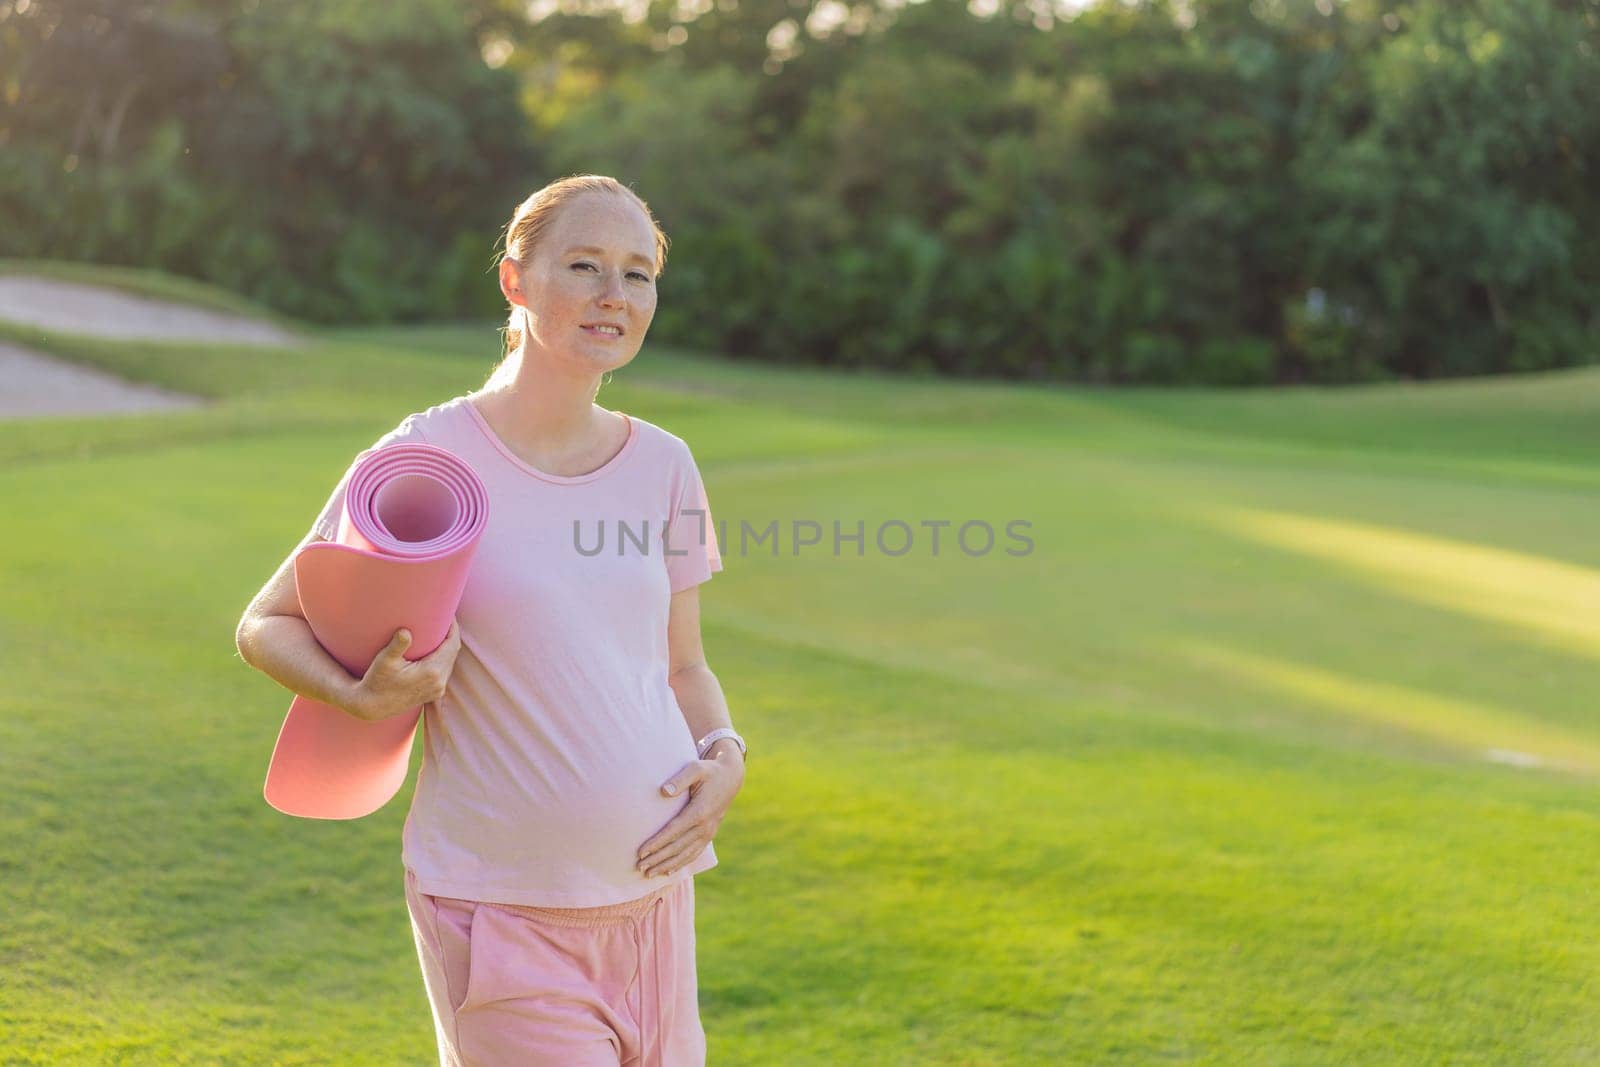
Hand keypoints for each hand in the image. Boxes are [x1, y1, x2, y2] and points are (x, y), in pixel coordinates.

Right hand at [348, 619, 461, 721]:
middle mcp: (439, 682)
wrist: (371, 706)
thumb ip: (397, 645)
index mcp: (432, 672)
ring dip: (447, 648)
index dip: (453, 628)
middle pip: (453, 652)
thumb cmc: (376, 681)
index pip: (451, 644)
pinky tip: (435, 650)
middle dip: (451, 635)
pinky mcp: (433, 693)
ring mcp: (438, 690)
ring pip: (449, 662)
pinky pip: (444, 671)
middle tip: (445, 619)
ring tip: (441, 631)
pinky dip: (443, 659)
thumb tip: (405, 631)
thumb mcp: (385, 661)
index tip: (449, 614)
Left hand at [636, 747, 743, 878]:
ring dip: (666, 865)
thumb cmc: (709, 771)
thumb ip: (680, 780)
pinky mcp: (709, 835)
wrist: (731, 778)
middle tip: (639, 867)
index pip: (674, 831)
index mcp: (700, 811)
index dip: (657, 843)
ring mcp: (708, 833)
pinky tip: (668, 871)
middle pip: (677, 847)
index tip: (641, 851)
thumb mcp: (696, 769)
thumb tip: (663, 791)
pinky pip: (694, 854)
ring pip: (685, 854)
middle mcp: (705, 826)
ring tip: (648, 874)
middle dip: (657, 858)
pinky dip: (681, 864)